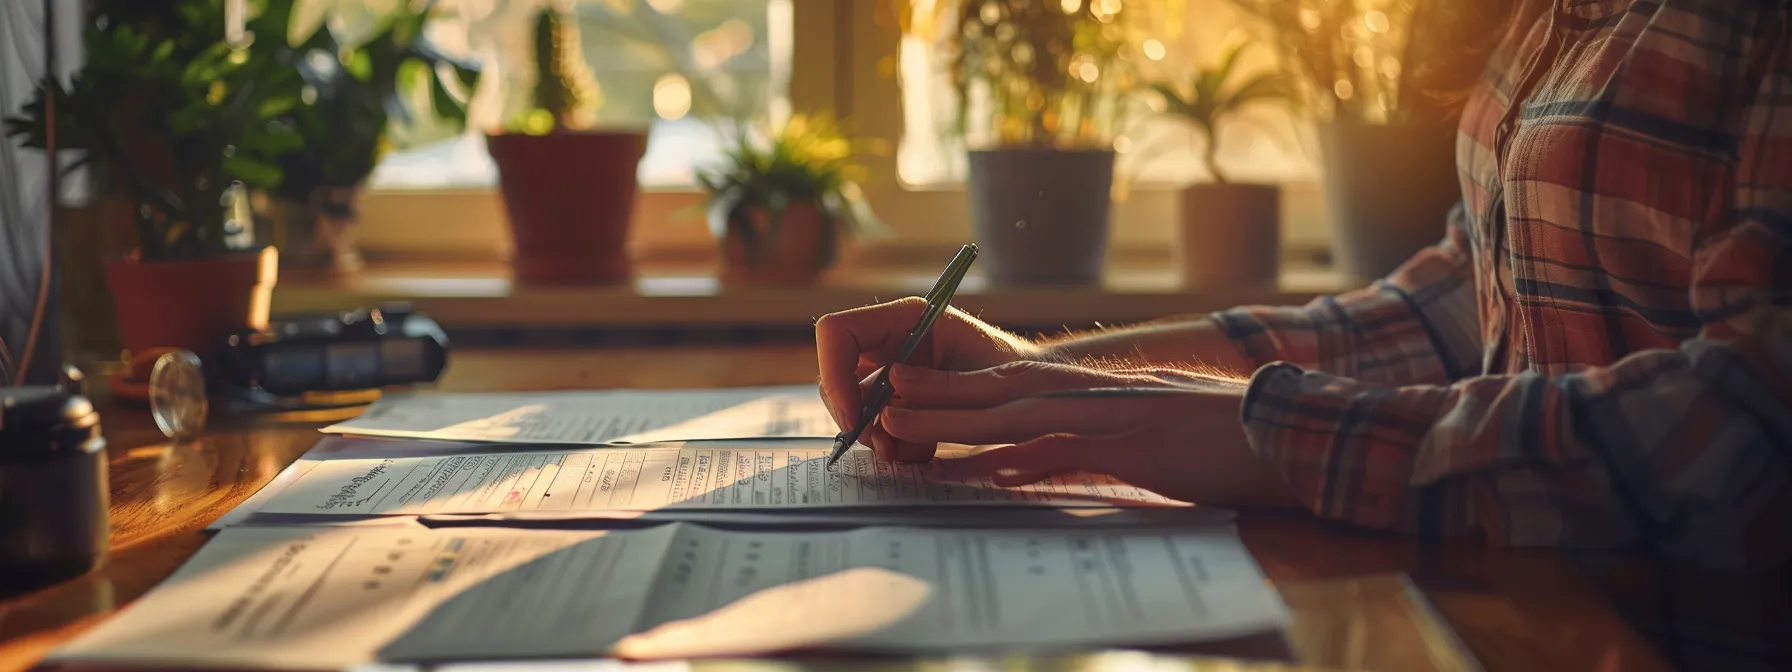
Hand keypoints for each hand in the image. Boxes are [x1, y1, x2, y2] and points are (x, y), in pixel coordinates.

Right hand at [815, 297, 1039, 458]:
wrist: (1031, 390)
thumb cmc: (1012, 371)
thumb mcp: (978, 379)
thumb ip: (933, 393)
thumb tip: (885, 412)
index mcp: (905, 318)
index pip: (838, 332)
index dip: (835, 375)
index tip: (856, 418)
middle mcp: (891, 340)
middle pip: (838, 374)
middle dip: (856, 416)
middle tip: (885, 447)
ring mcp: (892, 369)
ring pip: (856, 404)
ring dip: (878, 436)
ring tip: (911, 452)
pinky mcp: (899, 397)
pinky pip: (877, 422)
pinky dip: (895, 443)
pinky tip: (922, 449)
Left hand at [879, 361, 1294, 506]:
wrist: (1281, 429)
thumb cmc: (1216, 433)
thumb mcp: (1143, 427)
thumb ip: (1088, 440)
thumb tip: (1031, 462)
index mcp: (1096, 389)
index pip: (1013, 381)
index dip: (959, 384)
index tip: (911, 385)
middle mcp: (1096, 395)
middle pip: (1001, 390)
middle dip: (940, 393)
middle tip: (885, 393)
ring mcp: (1114, 418)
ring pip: (1020, 416)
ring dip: (960, 422)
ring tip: (909, 425)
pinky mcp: (1137, 448)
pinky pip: (1072, 453)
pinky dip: (1028, 463)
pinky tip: (991, 473)